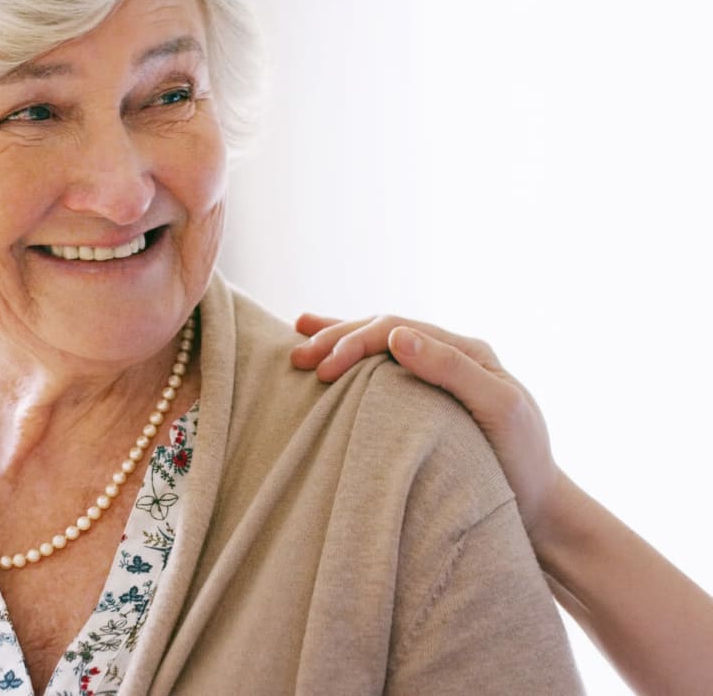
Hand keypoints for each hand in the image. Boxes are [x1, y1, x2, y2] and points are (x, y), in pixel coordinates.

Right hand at [292, 313, 560, 542]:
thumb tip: (398, 336)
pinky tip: (327, 355)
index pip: (397, 329)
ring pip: (378, 345)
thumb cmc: (523, 463)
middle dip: (337, 338)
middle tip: (298, 357)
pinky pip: (383, 370)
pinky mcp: (426, 401)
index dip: (355, 342)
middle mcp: (450, 355)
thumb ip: (452, 369)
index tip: (322, 369)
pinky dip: (353, 359)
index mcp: (466, 350)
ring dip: (338, 340)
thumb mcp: (499, 411)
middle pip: (382, 331)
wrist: (540, 510)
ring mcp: (438, 376)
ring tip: (297, 339)